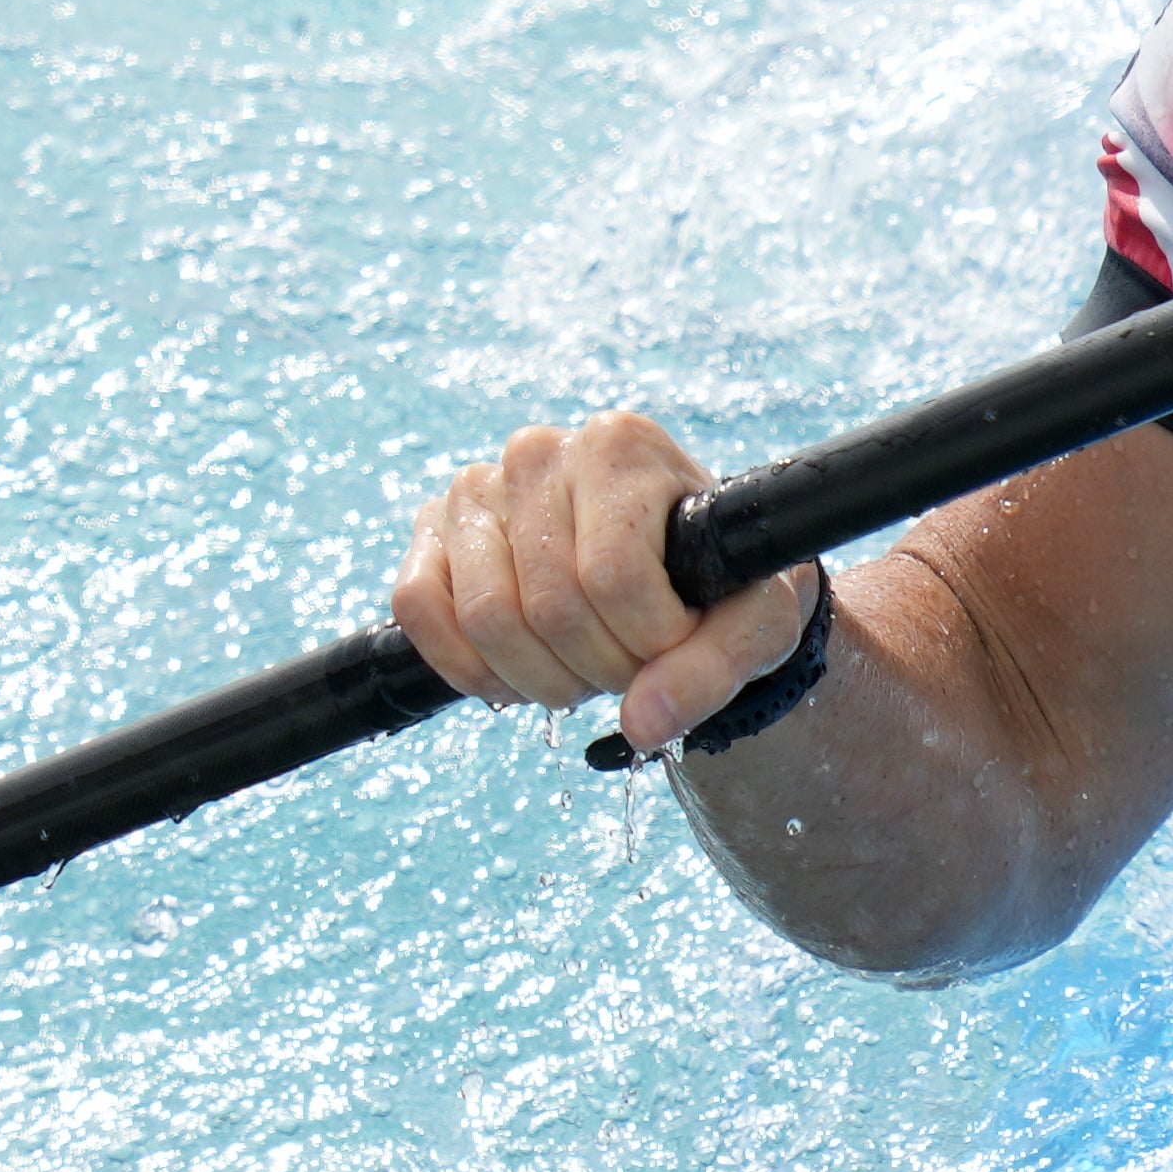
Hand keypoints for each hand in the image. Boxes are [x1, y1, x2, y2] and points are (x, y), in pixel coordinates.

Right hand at [393, 411, 820, 751]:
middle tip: (628, 669)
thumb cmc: (718, 587)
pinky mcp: (433, 529)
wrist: (674, 571)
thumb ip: (715, 669)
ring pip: (484, 618)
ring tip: (582, 667)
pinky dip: (466, 666)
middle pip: (549, 607)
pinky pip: (418, 608)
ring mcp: (478, 487)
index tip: (675, 645)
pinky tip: (518, 672)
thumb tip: (641, 724)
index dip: (647, 644)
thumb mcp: (754, 622)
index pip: (614, 578)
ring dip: (538, 679)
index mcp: (621, 446)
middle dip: (597, 671)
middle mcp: (541, 452)